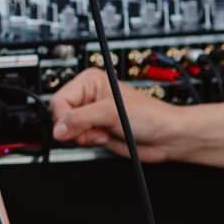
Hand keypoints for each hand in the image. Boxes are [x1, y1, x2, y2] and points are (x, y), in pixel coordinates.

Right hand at [49, 69, 178, 159]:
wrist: (165, 137)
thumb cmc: (149, 116)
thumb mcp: (110, 113)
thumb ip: (80, 119)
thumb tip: (58, 128)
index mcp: (90, 82)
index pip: (59, 100)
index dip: (64, 117)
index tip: (75, 126)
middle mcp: (88, 97)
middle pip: (61, 116)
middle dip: (76, 127)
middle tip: (95, 127)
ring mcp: (91, 115)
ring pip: (68, 130)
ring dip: (85, 136)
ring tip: (104, 131)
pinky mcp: (94, 130)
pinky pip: (78, 139)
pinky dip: (90, 141)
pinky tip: (105, 137)